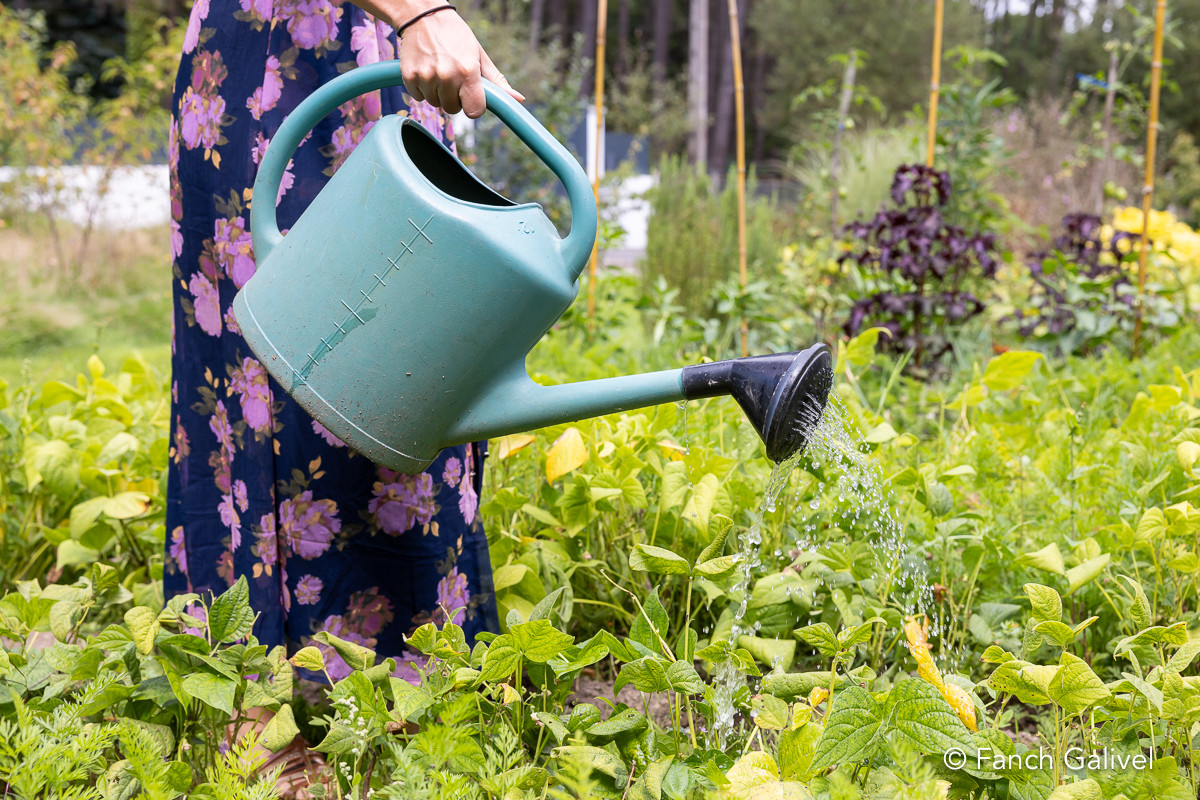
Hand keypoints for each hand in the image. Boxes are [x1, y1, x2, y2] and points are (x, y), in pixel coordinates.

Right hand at [398, 8, 522, 118]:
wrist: (423, 16)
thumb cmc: (456, 36)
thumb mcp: (479, 55)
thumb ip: (497, 81)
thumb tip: (518, 99)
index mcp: (468, 72)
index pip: (474, 111)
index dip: (473, 105)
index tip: (471, 96)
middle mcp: (447, 76)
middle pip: (453, 109)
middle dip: (454, 98)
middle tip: (453, 77)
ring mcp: (426, 78)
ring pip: (435, 104)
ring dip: (438, 93)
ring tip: (439, 70)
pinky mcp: (409, 77)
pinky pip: (418, 97)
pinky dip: (422, 88)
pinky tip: (426, 69)